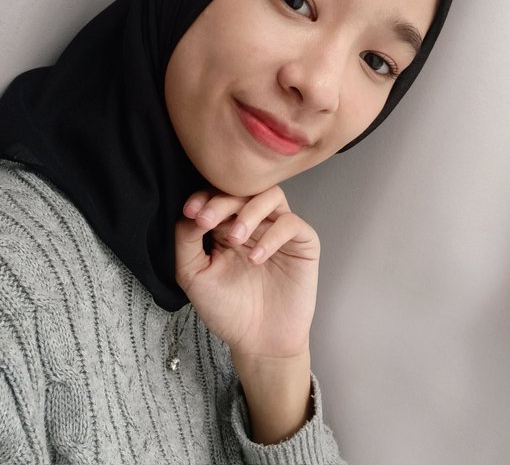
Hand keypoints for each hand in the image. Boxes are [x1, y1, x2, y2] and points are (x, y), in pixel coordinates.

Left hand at [174, 185, 319, 360]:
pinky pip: (291, 223)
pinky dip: (272, 235)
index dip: (204, 197)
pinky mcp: (302, 243)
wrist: (258, 342)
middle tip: (207, 221)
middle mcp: (254, 222)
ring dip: (249, 211)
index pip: (218, 194)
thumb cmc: (227, 309)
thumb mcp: (193, 275)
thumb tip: (190, 212)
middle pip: (243, 190)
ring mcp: (279, 231)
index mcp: (227, 225)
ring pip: (271, 195)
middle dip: (222, 202)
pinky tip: (256, 258)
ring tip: (235, 238)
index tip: (191, 211)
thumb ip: (185, 241)